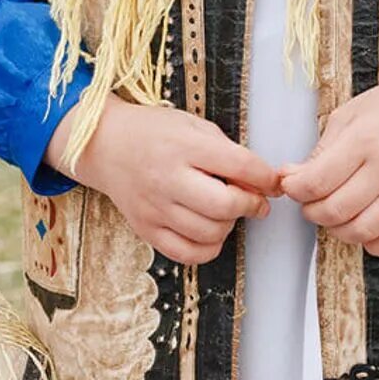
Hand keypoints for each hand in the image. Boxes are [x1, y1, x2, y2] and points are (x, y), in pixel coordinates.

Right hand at [51, 95, 278, 267]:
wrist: (104, 145)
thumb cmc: (153, 133)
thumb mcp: (193, 125)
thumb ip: (227, 151)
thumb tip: (260, 183)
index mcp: (183, 145)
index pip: (240, 165)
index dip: (266, 178)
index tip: (274, 182)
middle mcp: (167, 177)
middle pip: (225, 204)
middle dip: (250, 204)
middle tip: (254, 201)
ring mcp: (154, 207)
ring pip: (210, 232)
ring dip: (229, 225)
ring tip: (225, 212)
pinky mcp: (145, 228)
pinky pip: (187, 253)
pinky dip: (208, 248)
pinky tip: (210, 232)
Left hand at [281, 72, 378, 257]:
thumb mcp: (351, 114)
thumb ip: (321, 149)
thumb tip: (292, 177)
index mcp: (365, 140)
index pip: (317, 182)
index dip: (295, 190)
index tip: (292, 186)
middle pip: (335, 210)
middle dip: (311, 211)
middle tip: (311, 201)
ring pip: (361, 231)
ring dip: (338, 230)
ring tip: (335, 214)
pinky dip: (372, 244)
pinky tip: (364, 228)